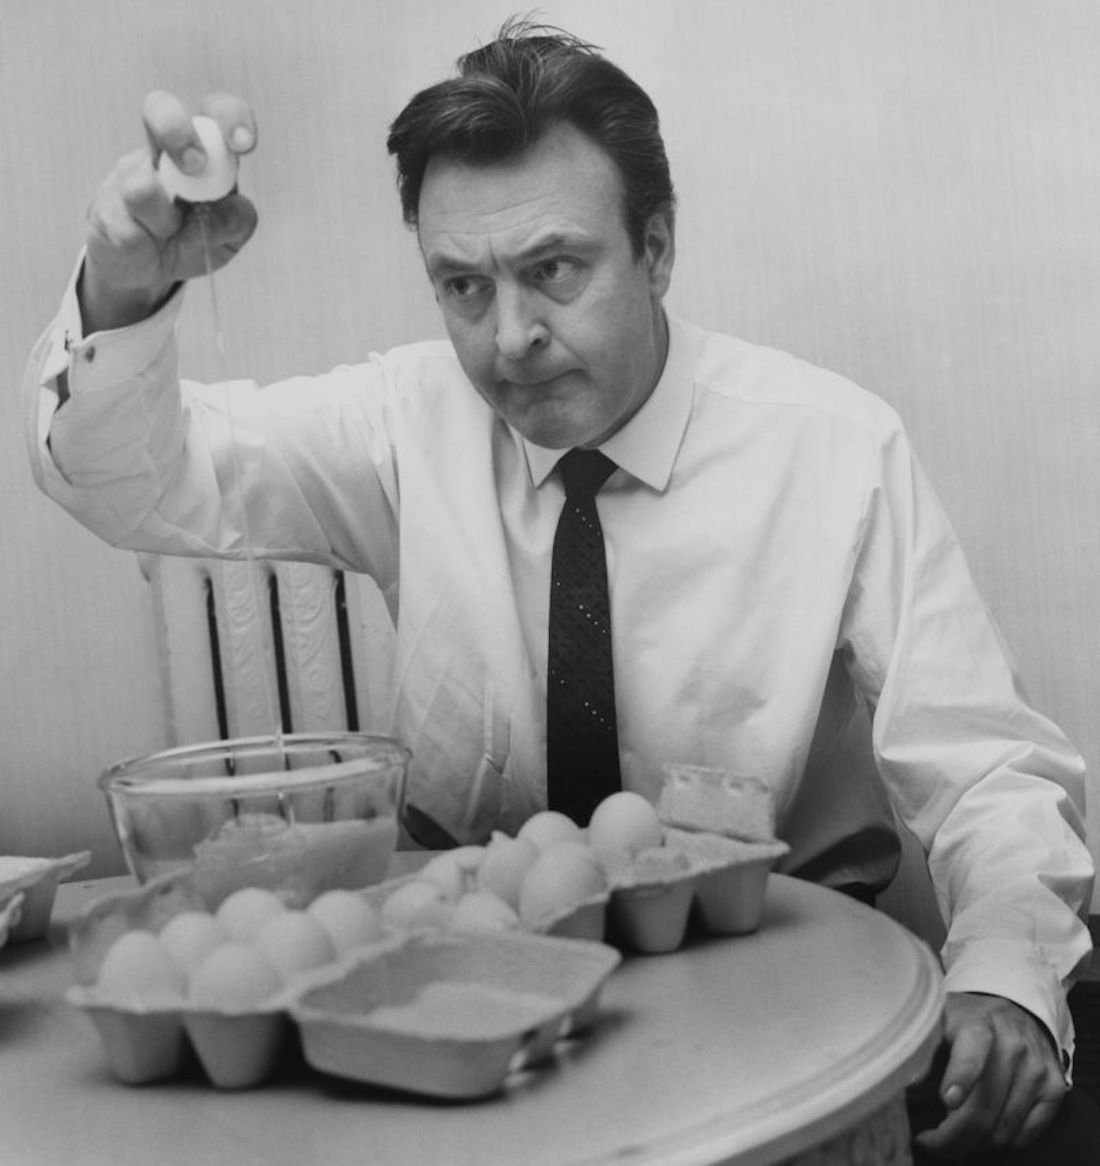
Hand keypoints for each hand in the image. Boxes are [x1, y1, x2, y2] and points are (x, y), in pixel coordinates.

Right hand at [81, 91, 258, 332]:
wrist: (142, 274)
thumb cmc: (187, 244)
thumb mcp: (224, 240)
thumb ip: (235, 223)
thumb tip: (234, 207)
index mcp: (200, 153)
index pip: (215, 114)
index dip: (230, 117)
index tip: (243, 144)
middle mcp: (160, 153)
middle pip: (159, 108)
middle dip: (177, 132)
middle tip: (195, 166)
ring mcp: (126, 175)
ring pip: (142, 186)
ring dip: (165, 222)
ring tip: (168, 234)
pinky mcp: (104, 208)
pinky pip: (127, 227)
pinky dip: (145, 243)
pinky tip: (145, 245)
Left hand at [914, 991, 1066, 1157]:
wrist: (1013, 1006)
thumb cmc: (965, 1020)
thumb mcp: (938, 1020)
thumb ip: (922, 1050)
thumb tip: (903, 1085)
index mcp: (977, 1023)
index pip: (972, 1052)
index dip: (961, 1077)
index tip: (947, 1099)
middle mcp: (1012, 1044)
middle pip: (984, 1108)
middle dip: (951, 1138)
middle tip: (929, 1143)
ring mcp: (1037, 1068)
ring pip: (1003, 1129)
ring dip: (974, 1142)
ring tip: (953, 1133)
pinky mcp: (1055, 1088)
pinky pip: (1026, 1135)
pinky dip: (1001, 1140)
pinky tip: (984, 1128)